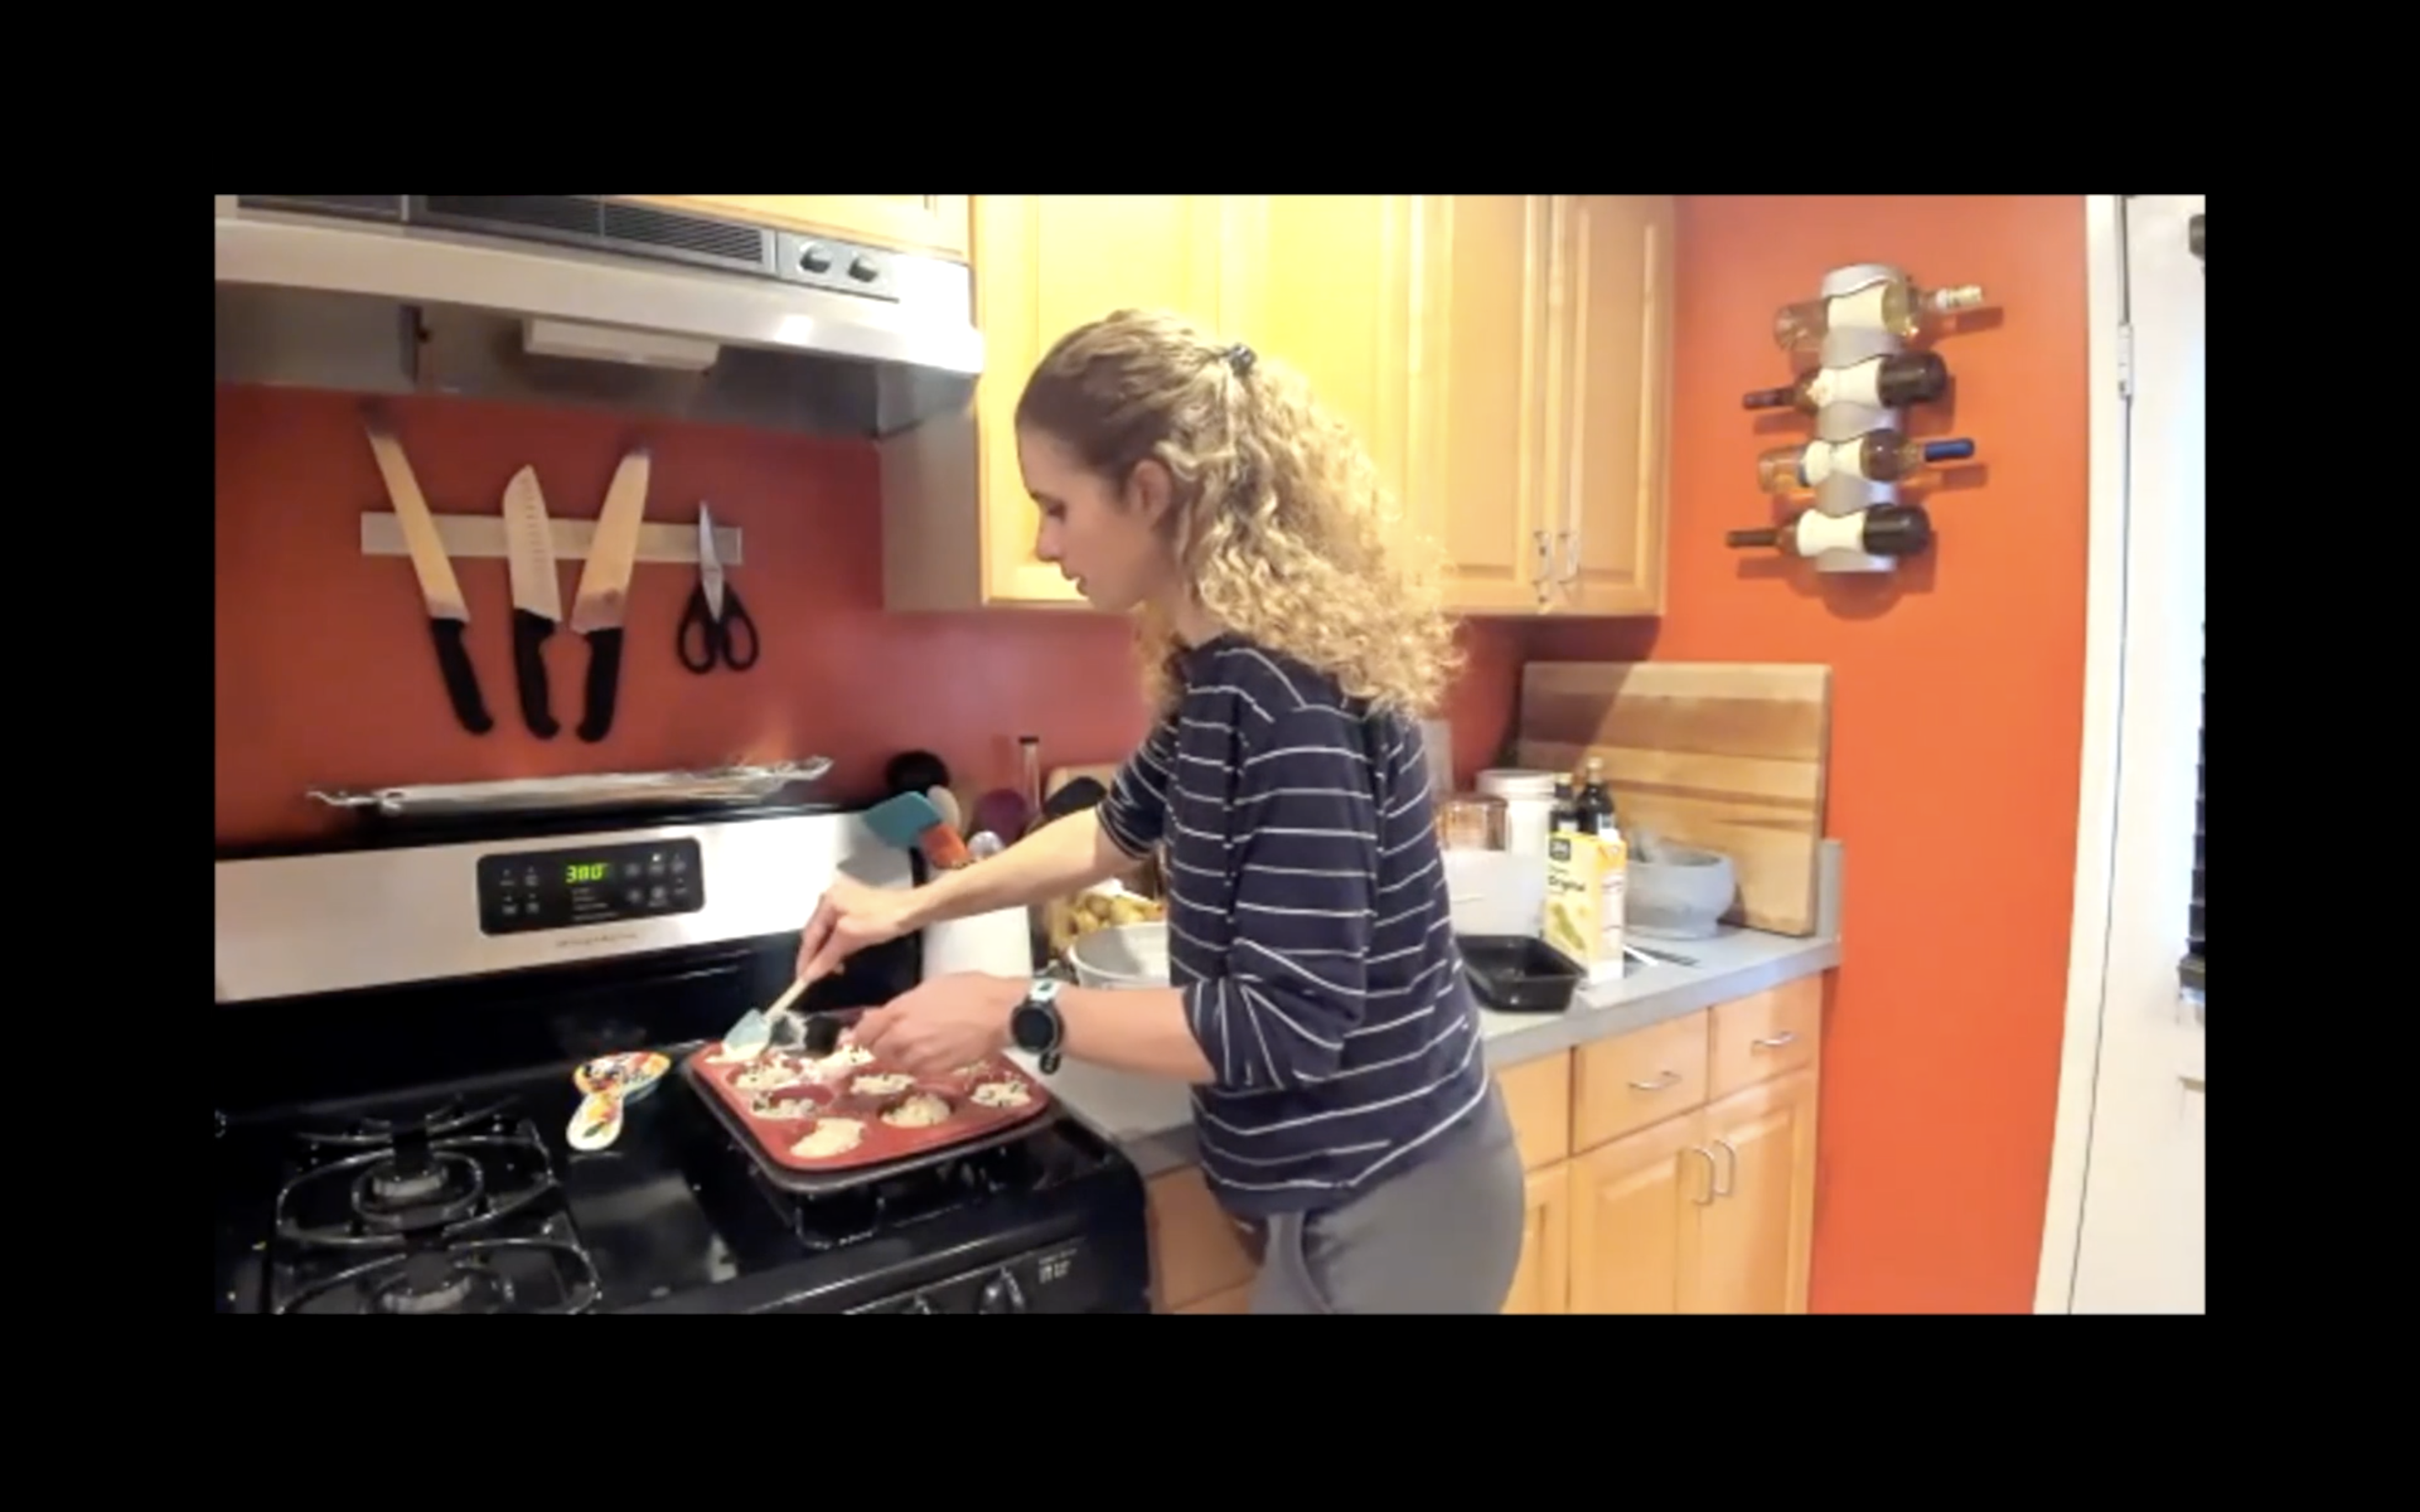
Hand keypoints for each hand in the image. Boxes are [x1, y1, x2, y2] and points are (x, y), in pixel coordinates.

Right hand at [796, 874, 921, 983]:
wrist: (913, 909)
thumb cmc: (880, 920)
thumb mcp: (850, 937)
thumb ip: (827, 956)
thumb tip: (807, 976)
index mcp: (826, 899)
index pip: (809, 934)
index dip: (805, 959)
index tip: (801, 981)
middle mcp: (832, 896)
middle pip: (817, 932)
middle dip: (815, 956)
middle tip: (812, 979)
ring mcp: (845, 900)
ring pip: (829, 932)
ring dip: (827, 952)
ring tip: (828, 972)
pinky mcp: (857, 907)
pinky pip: (840, 929)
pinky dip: (838, 945)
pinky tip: (840, 958)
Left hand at [852, 973, 1021, 1077]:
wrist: (1001, 1014)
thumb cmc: (971, 990)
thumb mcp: (931, 986)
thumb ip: (903, 1004)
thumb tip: (881, 1015)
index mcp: (899, 1011)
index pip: (864, 1031)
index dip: (861, 1033)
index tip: (863, 1033)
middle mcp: (903, 1037)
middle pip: (877, 1050)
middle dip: (880, 1045)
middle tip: (889, 1040)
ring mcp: (919, 1057)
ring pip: (895, 1064)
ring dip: (898, 1057)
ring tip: (911, 1047)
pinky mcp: (936, 1071)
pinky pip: (916, 1071)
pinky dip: (917, 1065)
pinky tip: (928, 1055)